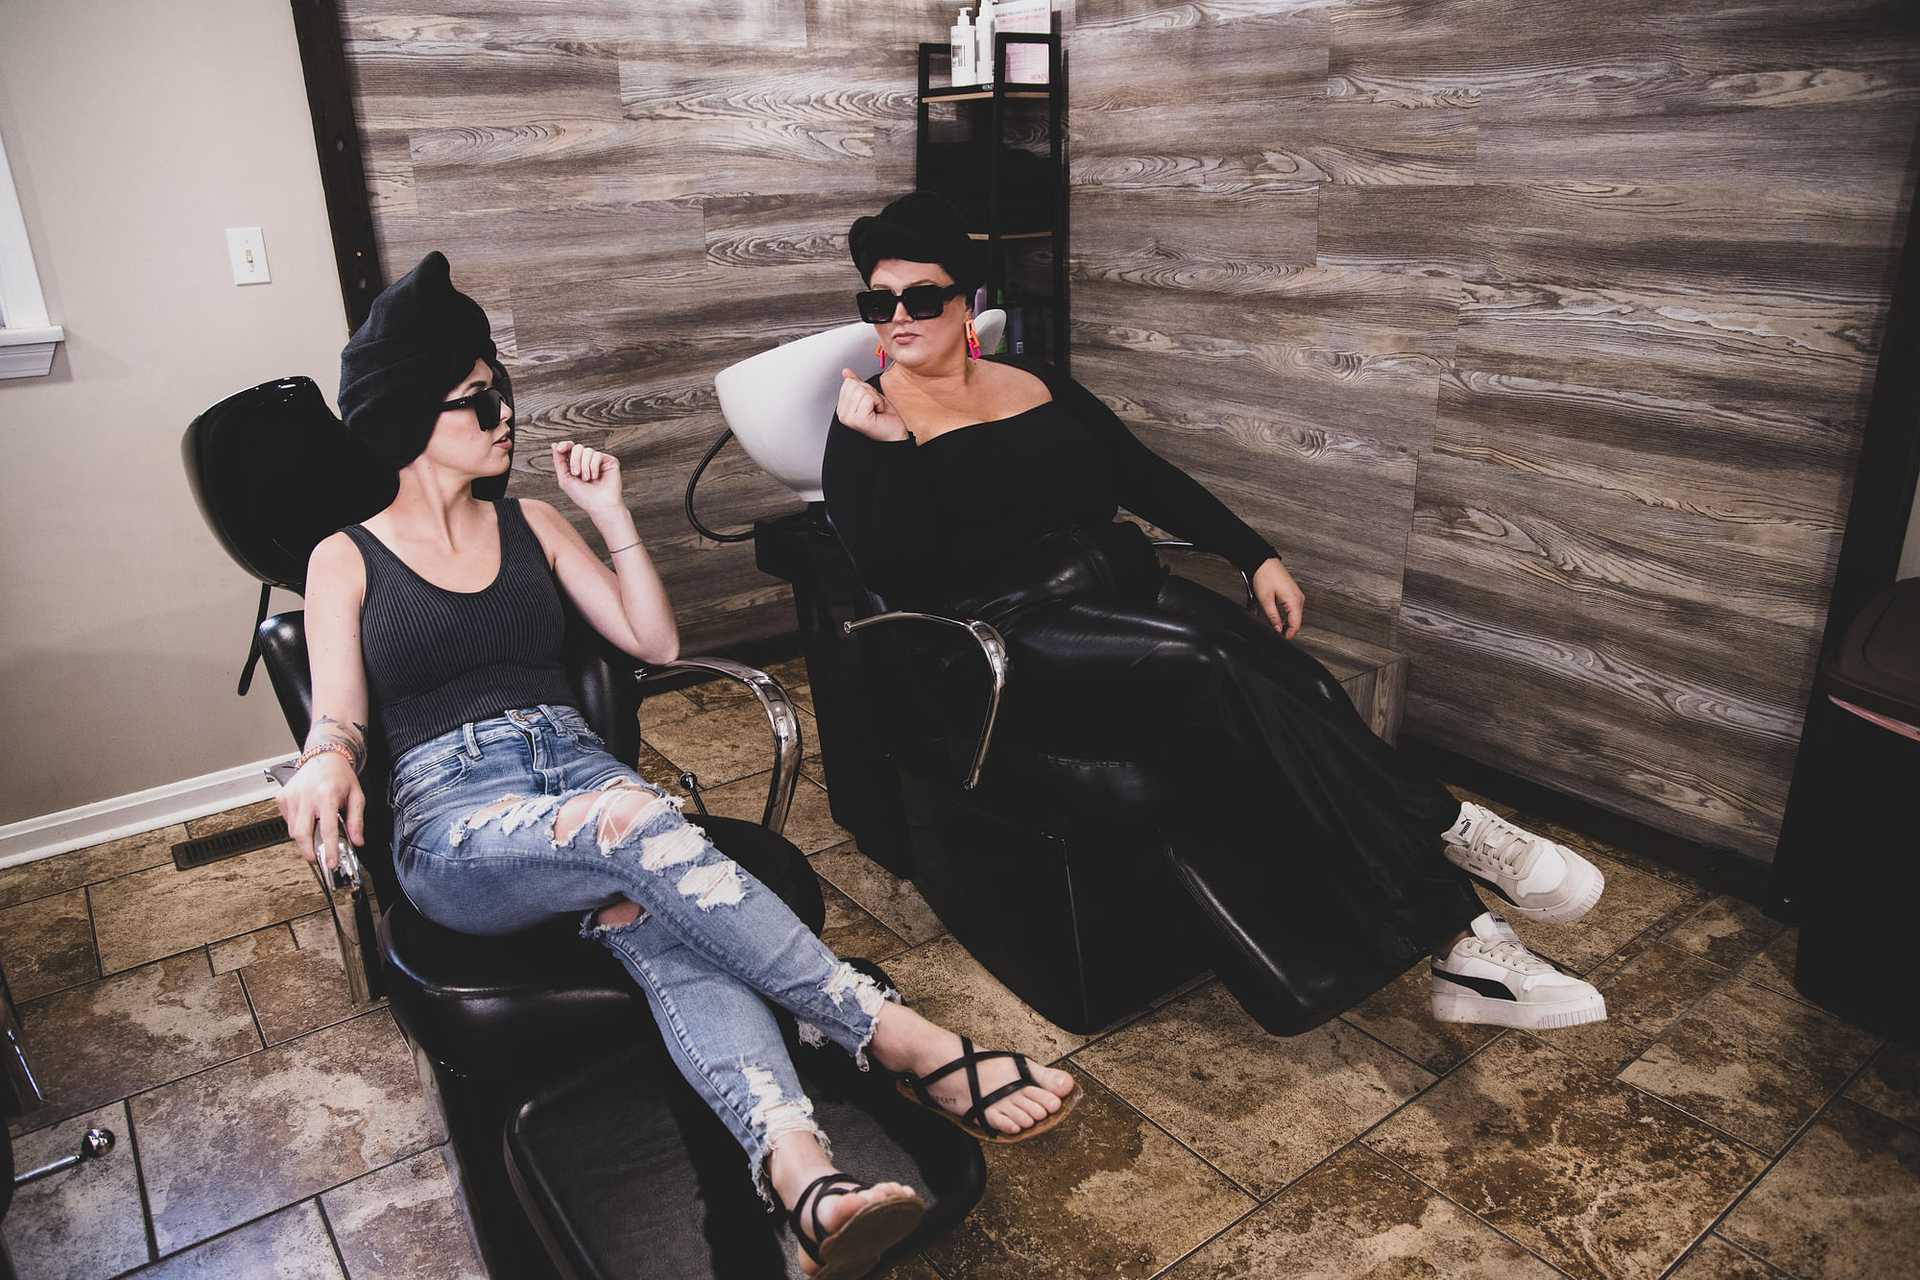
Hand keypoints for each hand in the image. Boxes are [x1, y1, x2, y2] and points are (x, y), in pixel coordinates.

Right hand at [278, 754, 363, 876]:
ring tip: (316, 833)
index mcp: (326, 796)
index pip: (327, 830)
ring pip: (293, 830)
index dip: (328, 850)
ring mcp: (291, 796)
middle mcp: (306, 796)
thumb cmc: (341, 776)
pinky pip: (287, 820)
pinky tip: (307, 818)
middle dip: (308, 851)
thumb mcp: (357, 796)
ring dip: (304, 838)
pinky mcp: (282, 797)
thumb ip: (357, 821)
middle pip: (302, 834)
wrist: (325, 757)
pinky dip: (297, 825)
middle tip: (318, 858)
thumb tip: (357, 841)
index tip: (331, 863)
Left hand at [552, 442, 624, 515]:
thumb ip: (559, 461)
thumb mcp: (565, 479)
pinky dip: (594, 467)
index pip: (570, 448)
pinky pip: (597, 455)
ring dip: (584, 466)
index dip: (564, 445)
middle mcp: (588, 460)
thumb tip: (554, 444)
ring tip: (587, 479)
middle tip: (576, 474)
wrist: (599, 505)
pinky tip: (596, 477)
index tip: (560, 449)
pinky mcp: (609, 461)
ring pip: (587, 451)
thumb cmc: (582, 496)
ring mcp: (599, 460)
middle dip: (574, 460)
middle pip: (577, 447)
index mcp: (577, 463)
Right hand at [837, 368, 908, 441]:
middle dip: (870, 393)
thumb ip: (857, 383)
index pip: (849, 382)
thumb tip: (846, 372)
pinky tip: (878, 412)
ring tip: (876, 410)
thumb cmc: (885, 417)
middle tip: (874, 407)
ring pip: (862, 390)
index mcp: (842, 408)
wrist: (895, 434)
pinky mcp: (859, 420)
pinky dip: (879, 403)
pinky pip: (869, 398)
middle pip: (854, 385)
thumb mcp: (870, 395)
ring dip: (875, 398)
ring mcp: (849, 418)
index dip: (865, 389)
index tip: (870, 403)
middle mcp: (842, 414)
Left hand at [1252, 557, 1304, 638]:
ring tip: (1277, 627)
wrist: (1264, 562)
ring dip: (1288, 622)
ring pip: (1295, 615)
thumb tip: (1277, 629)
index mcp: (1294, 600)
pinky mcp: (1293, 593)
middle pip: (1297, 620)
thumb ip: (1272, 617)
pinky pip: (1293, 608)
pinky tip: (1280, 617)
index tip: (1283, 639)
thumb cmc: (1265, 576)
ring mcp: (1297, 595)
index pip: (1296, 623)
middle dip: (1288, 629)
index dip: (1289, 634)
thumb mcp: (1265, 600)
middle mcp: (1299, 598)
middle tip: (1278, 635)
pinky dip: (1288, 615)